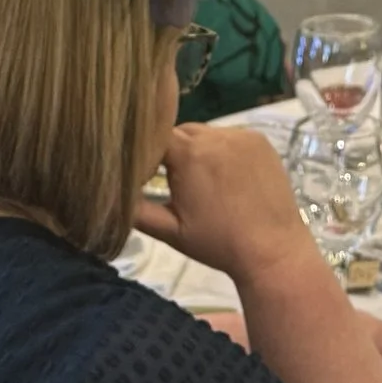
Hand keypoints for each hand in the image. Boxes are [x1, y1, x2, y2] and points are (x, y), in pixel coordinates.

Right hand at [134, 125, 320, 284]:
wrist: (272, 250)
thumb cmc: (218, 243)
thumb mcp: (170, 231)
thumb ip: (136, 210)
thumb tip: (108, 194)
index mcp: (189, 155)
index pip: (154, 136)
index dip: (147, 152)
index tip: (147, 174)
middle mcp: (215, 136)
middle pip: (180, 131)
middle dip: (173, 151)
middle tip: (176, 181)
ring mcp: (241, 135)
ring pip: (206, 132)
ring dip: (198, 149)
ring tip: (205, 181)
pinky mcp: (261, 140)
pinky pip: (230, 135)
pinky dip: (223, 149)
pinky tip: (228, 176)